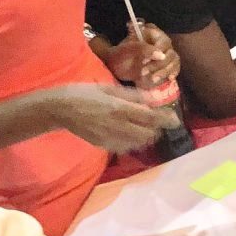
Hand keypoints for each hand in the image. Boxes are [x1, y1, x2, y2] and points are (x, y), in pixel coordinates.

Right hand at [48, 83, 177, 151]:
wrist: (60, 109)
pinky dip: (132, 142)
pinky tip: (128, 134)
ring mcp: (110, 138)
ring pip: (138, 143)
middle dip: (156, 129)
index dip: (165, 119)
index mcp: (120, 108)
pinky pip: (125, 147)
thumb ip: (132, 95)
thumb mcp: (109, 88)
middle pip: (147, 134)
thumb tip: (152, 98)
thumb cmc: (84, 93)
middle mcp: (117, 125)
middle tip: (157, 122)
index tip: (175, 120)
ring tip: (144, 128)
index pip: (150, 117)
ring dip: (145, 137)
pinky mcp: (103, 145)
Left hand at [104, 23, 180, 86]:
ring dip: (164, 71)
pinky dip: (172, 73)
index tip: (145, 60)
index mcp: (152, 33)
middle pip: (169, 52)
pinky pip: (175, 68)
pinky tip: (169, 78)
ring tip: (152, 79)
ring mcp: (166, 54)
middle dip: (158, 64)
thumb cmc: (121, 55)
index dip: (158, 50)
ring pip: (173, 61)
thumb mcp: (127, 50)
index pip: (163, 41)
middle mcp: (161, 42)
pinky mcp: (167, 65)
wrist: (117, 67)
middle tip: (143, 72)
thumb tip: (160, 55)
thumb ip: (143, 49)